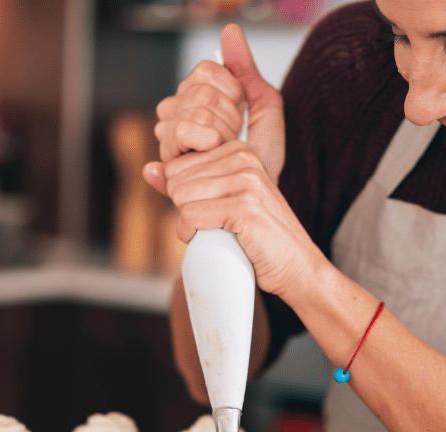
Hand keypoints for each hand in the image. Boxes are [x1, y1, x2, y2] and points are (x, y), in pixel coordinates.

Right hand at [143, 24, 284, 194]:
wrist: (259, 196)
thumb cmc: (262, 157)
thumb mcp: (265, 107)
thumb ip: (246, 68)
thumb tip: (230, 31)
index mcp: (198, 94)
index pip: (206, 70)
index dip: (232, 90)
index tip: (243, 112)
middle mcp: (177, 111)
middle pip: (200, 92)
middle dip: (229, 117)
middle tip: (236, 139)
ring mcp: (168, 136)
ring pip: (191, 112)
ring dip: (220, 134)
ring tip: (225, 152)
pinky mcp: (166, 162)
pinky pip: (176, 135)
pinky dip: (195, 144)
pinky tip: (199, 154)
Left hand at [163, 140, 323, 299]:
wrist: (296, 267)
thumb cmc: (257, 237)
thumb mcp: (221, 201)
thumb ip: (185, 183)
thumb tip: (148, 169)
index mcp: (238, 150)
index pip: (177, 166)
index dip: (186, 197)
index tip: (212, 209)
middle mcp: (243, 158)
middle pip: (176, 181)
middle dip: (187, 209)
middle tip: (216, 224)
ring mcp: (246, 181)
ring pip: (181, 198)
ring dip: (191, 224)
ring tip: (219, 232)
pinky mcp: (244, 207)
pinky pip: (191, 216)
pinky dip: (194, 235)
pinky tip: (215, 240)